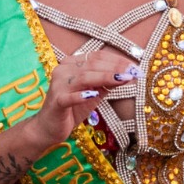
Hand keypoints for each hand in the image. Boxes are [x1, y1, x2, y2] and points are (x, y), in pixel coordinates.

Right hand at [17, 50, 133, 154]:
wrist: (49, 127)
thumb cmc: (72, 108)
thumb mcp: (94, 93)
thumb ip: (108, 83)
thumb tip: (128, 74)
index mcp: (72, 64)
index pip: (97, 56)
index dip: (117, 60)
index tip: (134, 66)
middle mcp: (64, 70)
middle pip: (92, 64)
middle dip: (116, 68)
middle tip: (134, 72)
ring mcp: (58, 85)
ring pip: (84, 77)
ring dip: (105, 77)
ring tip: (123, 80)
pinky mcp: (56, 101)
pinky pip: (69, 97)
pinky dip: (82, 96)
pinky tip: (94, 95)